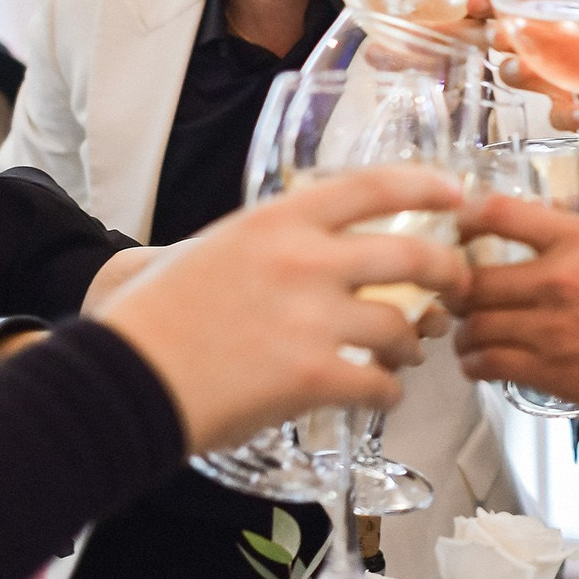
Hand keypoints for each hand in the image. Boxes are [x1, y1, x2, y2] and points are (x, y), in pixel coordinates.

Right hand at [96, 166, 469, 451]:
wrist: (122, 379)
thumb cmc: (154, 318)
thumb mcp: (210, 250)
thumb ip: (269, 243)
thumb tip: (313, 247)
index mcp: (277, 220)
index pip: (372, 186)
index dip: (426, 185)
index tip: (455, 193)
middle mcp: (304, 260)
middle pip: (412, 254)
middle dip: (448, 271)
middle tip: (456, 286)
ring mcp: (312, 318)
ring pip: (402, 325)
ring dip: (413, 342)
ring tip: (407, 351)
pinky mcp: (313, 376)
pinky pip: (381, 382)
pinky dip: (388, 390)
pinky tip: (379, 392)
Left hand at [451, 194, 578, 424]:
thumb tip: (559, 241)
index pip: (501, 214)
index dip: (467, 220)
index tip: (459, 229)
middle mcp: (559, 278)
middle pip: (472, 278)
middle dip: (456, 288)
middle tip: (456, 294)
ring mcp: (552, 328)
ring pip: (474, 327)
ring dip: (464, 332)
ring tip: (470, 336)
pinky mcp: (554, 373)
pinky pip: (491, 366)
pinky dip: (478, 364)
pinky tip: (484, 364)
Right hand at [495, 17, 578, 159]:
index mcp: (577, 19)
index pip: (528, 1)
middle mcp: (561, 49)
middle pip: (513, 36)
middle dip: (500, 34)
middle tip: (501, 35)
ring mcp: (564, 83)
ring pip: (522, 75)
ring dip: (516, 71)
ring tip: (521, 70)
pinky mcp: (575, 115)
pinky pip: (558, 116)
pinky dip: (566, 114)